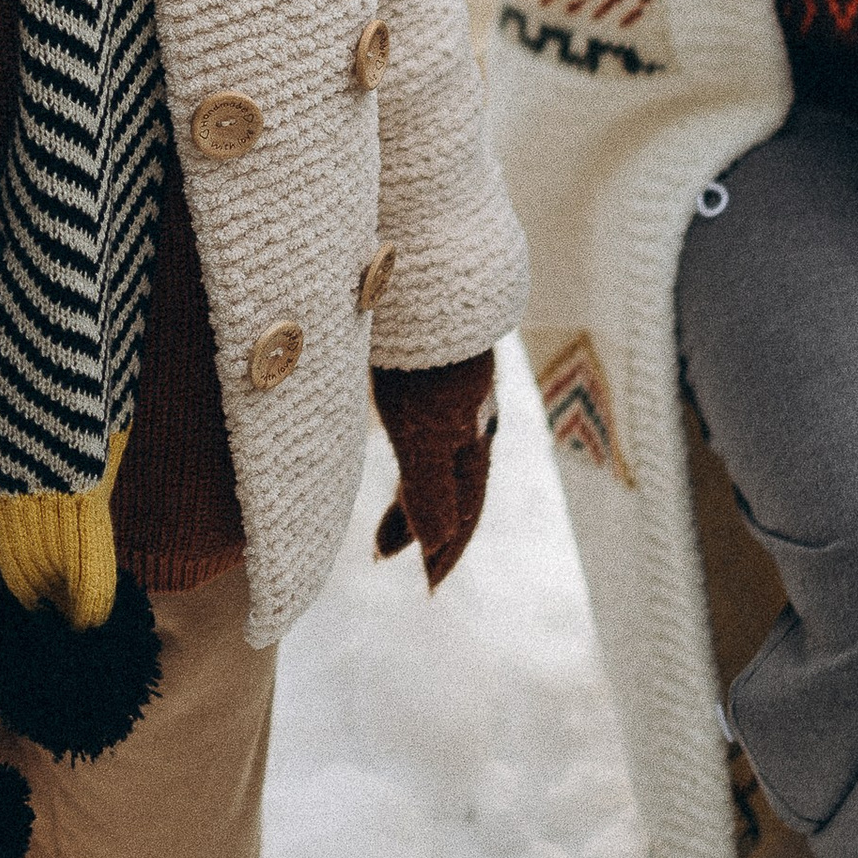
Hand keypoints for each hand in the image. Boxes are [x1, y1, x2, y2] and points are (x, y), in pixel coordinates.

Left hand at [371, 353, 497, 589]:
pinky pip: (428, 426)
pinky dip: (411, 456)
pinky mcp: (432, 362)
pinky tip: (391, 444)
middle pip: (454, 487)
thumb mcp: (422, 427)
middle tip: (387, 557)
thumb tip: (439, 544)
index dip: (445, 551)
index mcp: (474, 439)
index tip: (426, 587)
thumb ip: (430, 486)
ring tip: (383, 517)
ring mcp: (454, 389)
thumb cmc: (422, 355)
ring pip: (440, 456)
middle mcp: (472, 417)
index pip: (464, 510)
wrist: (429, 270)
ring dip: (415, 495)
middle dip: (427, 527)